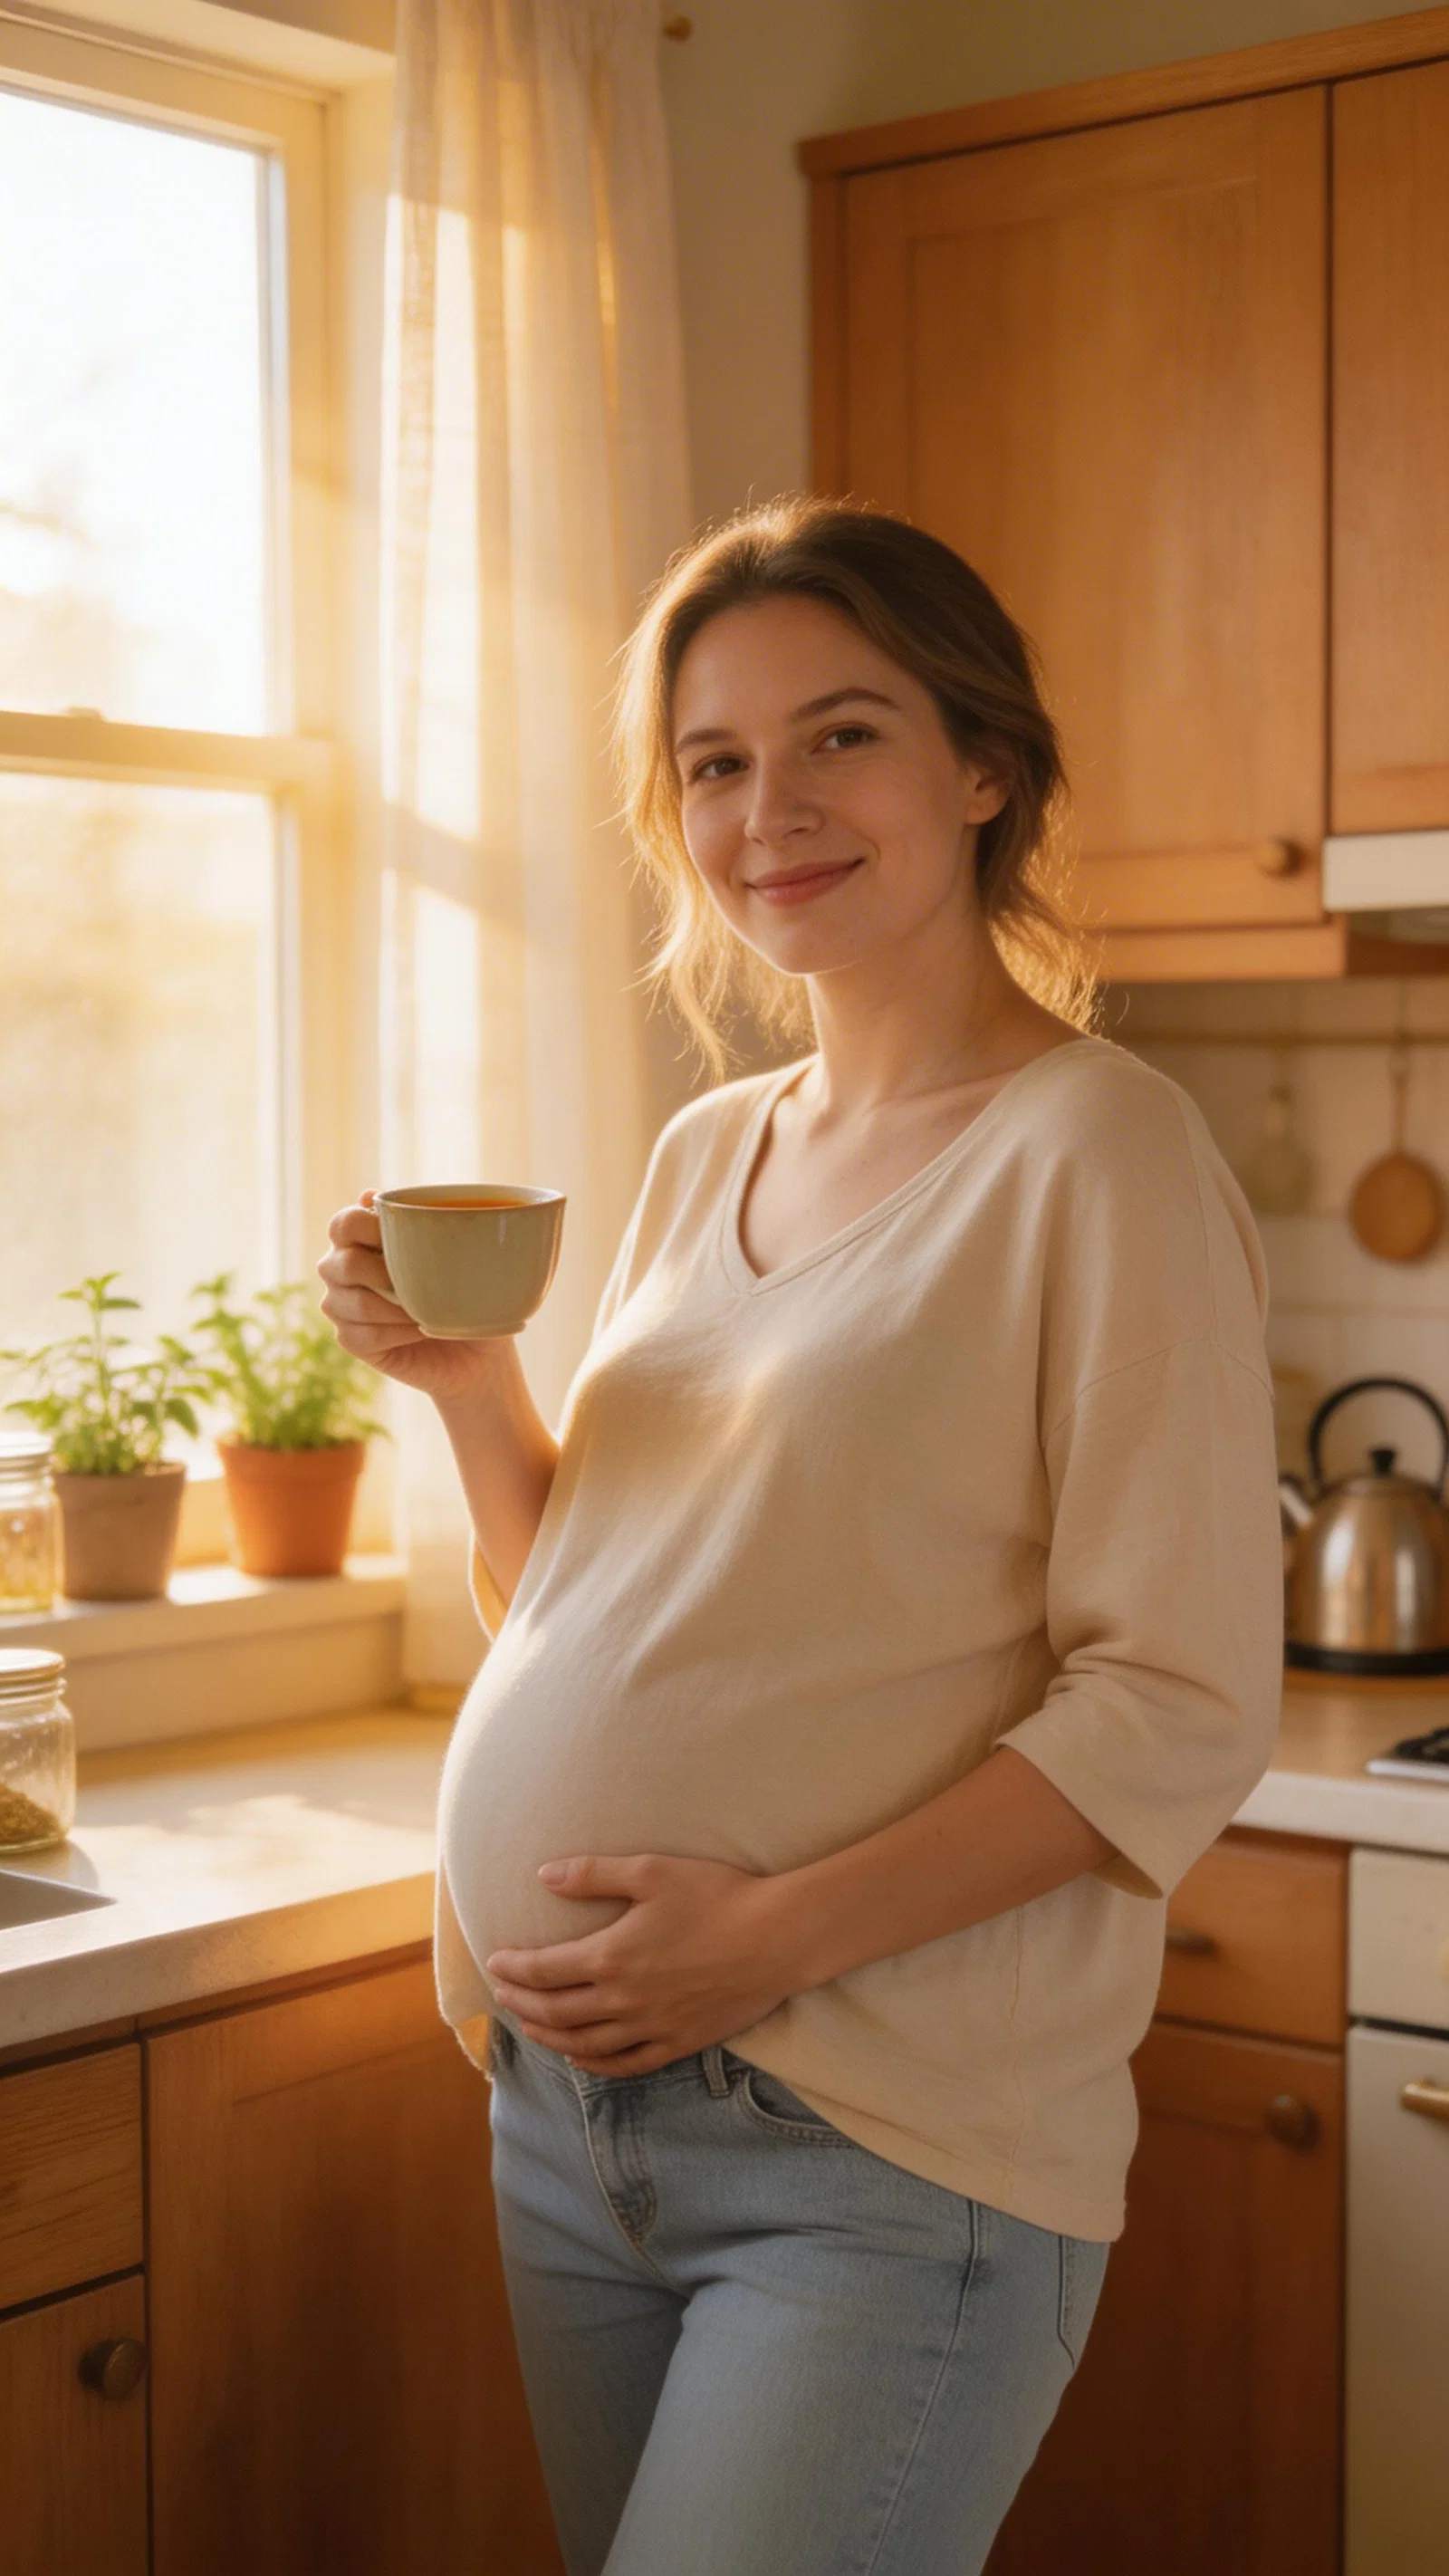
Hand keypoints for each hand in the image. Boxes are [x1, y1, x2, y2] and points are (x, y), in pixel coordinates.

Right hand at [317, 1190, 512, 1403]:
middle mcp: (339, 1268)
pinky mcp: (349, 1340)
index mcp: (358, 1236)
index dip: (373, 1229)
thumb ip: (418, 1219)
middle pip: (345, 1264)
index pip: (344, 1223)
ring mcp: (340, 1305)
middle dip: (390, 1275)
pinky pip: (364, 1336)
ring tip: (429, 1310)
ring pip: (357, 1304)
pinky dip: (399, 1334)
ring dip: (400, 1309)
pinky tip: (422, 1329)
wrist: (475, 1344)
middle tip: (425, 1282)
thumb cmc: (463, 1287)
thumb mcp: (455, 1249)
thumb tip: (368, 1194)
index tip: (413, 1239)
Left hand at [484, 1853, 804, 2074]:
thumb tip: (543, 1876)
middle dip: (522, 2004)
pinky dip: (595, 2065)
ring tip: (530, 2027)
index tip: (496, 1962)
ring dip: (549, 2038)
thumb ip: (592, 1874)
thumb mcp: (650, 1872)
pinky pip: (626, 2064)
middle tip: (503, 1995)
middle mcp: (623, 2001)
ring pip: (584, 2044)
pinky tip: (581, 2058)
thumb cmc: (716, 1896)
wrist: (777, 1938)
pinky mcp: (679, 2042)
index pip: (544, 1971)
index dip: (514, 1969)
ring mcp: (651, 2027)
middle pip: (555, 2012)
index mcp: (610, 1957)